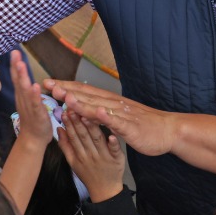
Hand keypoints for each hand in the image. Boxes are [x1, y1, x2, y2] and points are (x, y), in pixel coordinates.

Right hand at [11, 50, 52, 146]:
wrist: (33, 140)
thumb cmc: (33, 120)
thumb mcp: (29, 102)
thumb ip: (28, 90)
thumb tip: (28, 78)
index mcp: (22, 96)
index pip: (17, 78)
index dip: (16, 65)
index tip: (15, 51)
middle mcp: (23, 100)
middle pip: (18, 81)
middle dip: (17, 67)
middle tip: (15, 53)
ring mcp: (29, 107)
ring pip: (25, 90)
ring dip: (23, 78)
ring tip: (21, 65)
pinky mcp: (37, 115)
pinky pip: (35, 104)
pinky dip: (34, 95)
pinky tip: (35, 86)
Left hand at [45, 79, 178, 157]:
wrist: (168, 130)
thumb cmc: (143, 125)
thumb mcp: (117, 117)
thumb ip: (100, 113)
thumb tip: (84, 109)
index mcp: (109, 102)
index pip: (83, 92)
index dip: (65, 87)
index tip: (47, 83)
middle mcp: (114, 104)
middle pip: (87, 96)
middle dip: (67, 90)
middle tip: (48, 85)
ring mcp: (122, 114)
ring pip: (99, 106)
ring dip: (82, 102)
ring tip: (65, 96)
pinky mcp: (131, 126)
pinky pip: (117, 121)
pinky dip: (107, 116)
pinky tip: (97, 112)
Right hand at [55, 117, 124, 203]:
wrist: (105, 190)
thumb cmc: (88, 174)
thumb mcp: (72, 162)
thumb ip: (65, 146)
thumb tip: (58, 129)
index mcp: (80, 155)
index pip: (73, 137)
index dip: (69, 124)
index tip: (64, 111)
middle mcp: (91, 154)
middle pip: (84, 136)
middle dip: (78, 122)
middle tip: (73, 108)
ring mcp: (104, 156)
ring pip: (97, 140)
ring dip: (92, 128)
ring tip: (88, 116)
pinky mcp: (117, 159)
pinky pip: (115, 150)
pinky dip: (113, 143)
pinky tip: (111, 135)